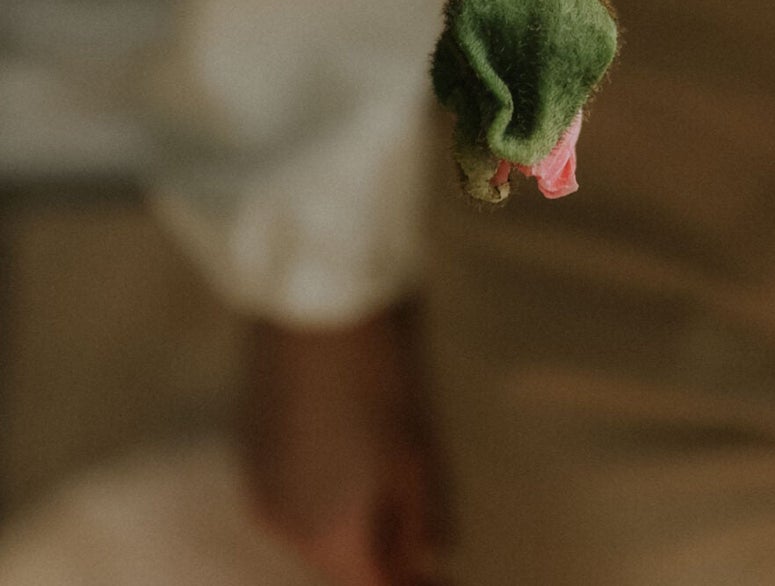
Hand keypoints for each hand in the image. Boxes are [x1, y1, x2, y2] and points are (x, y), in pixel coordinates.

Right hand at [243, 304, 451, 585]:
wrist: (312, 301)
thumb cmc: (378, 373)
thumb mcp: (418, 450)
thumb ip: (426, 515)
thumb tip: (433, 556)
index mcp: (332, 533)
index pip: (377, 584)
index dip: (414, 582)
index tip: (444, 574)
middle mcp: (285, 525)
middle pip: (340, 562)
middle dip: (381, 556)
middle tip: (422, 544)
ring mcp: (259, 488)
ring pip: (314, 529)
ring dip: (349, 523)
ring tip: (389, 493)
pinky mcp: (247, 451)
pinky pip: (291, 493)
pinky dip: (322, 491)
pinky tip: (348, 458)